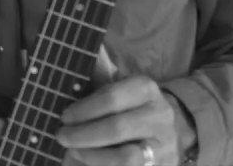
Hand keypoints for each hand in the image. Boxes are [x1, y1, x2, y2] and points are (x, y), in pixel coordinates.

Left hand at [55, 76, 194, 165]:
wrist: (170, 130)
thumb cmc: (131, 106)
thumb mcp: (120, 88)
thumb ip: (98, 79)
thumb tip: (77, 76)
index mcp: (145, 89)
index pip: (111, 98)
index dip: (84, 109)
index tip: (64, 117)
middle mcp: (159, 116)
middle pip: (116, 128)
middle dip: (83, 134)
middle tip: (62, 136)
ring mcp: (164, 145)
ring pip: (126, 157)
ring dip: (93, 156)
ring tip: (74, 151)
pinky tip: (88, 163)